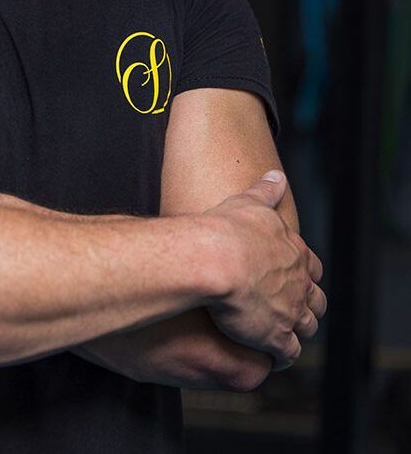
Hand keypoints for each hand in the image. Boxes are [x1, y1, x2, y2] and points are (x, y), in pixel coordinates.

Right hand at [204, 171, 325, 369]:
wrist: (216, 260)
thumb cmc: (227, 229)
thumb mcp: (248, 202)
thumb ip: (265, 191)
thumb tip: (277, 175)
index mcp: (293, 251)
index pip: (311, 266)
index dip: (303, 273)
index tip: (293, 276)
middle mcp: (298, 282)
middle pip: (315, 300)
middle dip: (306, 305)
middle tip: (289, 308)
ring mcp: (289, 311)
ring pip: (306, 328)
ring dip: (296, 331)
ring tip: (280, 334)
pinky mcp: (275, 337)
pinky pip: (287, 354)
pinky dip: (282, 356)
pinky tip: (270, 356)